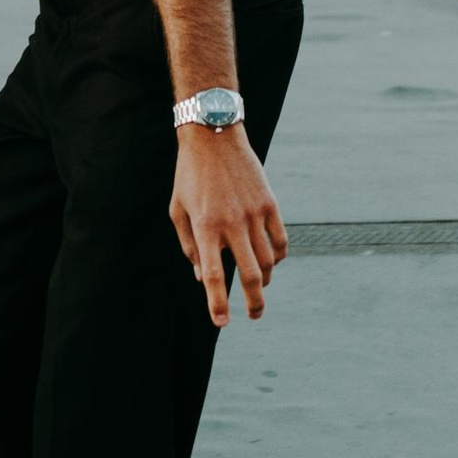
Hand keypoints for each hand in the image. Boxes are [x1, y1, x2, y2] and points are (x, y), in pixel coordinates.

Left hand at [170, 126, 286, 328]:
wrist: (213, 135)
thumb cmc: (189, 175)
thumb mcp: (177, 210)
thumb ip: (189, 246)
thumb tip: (201, 278)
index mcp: (205, 226)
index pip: (213, 275)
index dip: (217, 303)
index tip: (222, 322)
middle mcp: (232, 223)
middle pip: (251, 275)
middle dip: (254, 302)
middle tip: (254, 315)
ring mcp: (254, 213)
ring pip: (269, 260)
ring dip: (266, 280)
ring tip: (259, 287)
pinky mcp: (270, 203)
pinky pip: (280, 240)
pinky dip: (278, 257)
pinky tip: (272, 262)